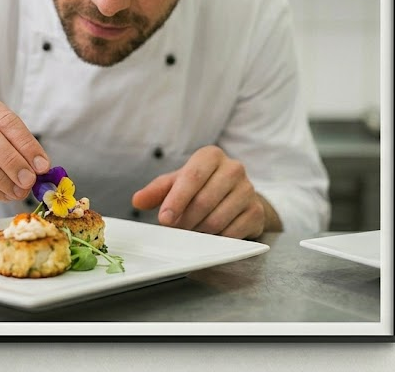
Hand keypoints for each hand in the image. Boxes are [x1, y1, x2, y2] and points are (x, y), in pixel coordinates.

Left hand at [131, 145, 267, 238]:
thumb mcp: (177, 183)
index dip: (177, 200)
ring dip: (199, 231)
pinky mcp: (256, 211)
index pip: (193, 176)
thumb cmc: (201, 186)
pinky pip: (232, 232)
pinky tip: (209, 236)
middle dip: (186, 220)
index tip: (165, 219)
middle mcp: (233, 168)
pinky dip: (216, 239)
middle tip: (175, 230)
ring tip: (192, 231)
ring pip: (217, 219)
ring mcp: (248, 190)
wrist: (235, 196)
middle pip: (204, 200)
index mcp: (211, 156)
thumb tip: (138, 200)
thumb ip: (156, 190)